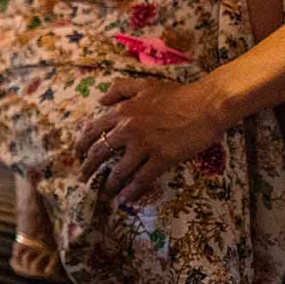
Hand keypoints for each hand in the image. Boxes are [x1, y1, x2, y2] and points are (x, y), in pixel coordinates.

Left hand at [74, 77, 230, 206]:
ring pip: (119, 169)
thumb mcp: (144, 84)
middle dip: (89, 166)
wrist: (206, 104)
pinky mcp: (163, 158)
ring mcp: (145, 145)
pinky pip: (142, 179)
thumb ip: (120, 89)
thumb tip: (100, 100)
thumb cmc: (177, 93)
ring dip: (109, 183)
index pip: (94, 129)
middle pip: (101, 152)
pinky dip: (131, 191)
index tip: (78, 153)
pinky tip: (124, 199)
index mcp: (123, 111)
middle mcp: (129, 129)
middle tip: (83, 176)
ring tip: (105, 192)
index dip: (82, 143)